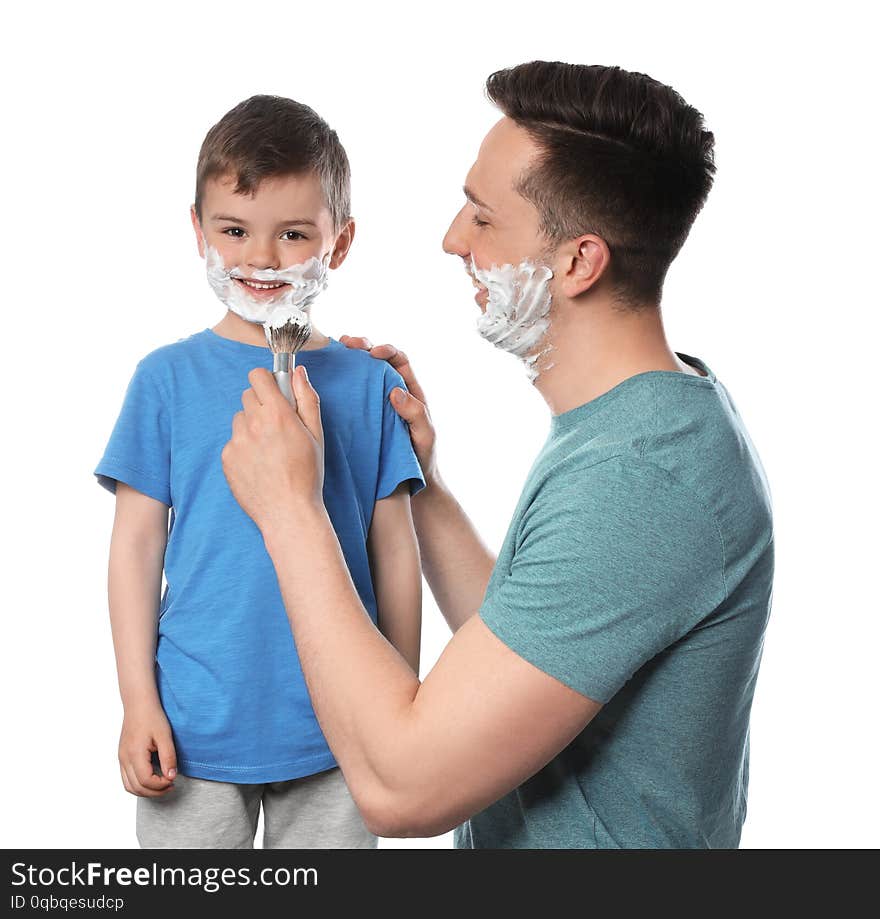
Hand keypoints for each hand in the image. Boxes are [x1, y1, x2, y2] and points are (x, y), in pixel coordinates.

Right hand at [118, 702, 176, 796]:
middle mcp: (124, 759)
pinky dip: (138, 784)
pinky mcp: (122, 757)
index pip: (146, 780)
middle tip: (170, 786)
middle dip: (154, 791)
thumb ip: (168, 757)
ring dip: (145, 791)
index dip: (160, 785)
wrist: (138, 704)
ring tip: (162, 785)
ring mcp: (121, 758)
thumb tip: (171, 776)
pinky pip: (126, 778)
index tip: (173, 780)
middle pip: (136, 787)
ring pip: (129, 786)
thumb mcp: (165, 735)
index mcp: (134, 754)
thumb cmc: (152, 716)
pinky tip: (151, 778)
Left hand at [222, 365, 324, 534]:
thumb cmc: (307, 475)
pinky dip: (243, 447)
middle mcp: (253, 424)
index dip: (267, 381)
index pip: (258, 376)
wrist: (288, 512)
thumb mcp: (316, 434)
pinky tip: (259, 464)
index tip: (274, 390)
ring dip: (251, 426)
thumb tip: (298, 373)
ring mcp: (237, 441)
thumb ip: (307, 399)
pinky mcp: (226, 458)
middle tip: (276, 425)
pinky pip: (233, 441)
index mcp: (277, 414)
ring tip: (268, 449)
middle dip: (261, 404)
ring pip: (239, 419)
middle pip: (247, 395)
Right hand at [340, 336, 437, 484]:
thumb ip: (415, 413)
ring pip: (362, 374)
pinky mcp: (361, 415)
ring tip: (333, 352)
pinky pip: (351, 393)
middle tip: (345, 343)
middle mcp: (391, 392)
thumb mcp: (424, 435)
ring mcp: (374, 402)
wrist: (410, 480)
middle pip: (377, 360)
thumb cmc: (421, 456)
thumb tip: (395, 391)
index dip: (387, 351)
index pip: (399, 361)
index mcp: (409, 391)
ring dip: (348, 359)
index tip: (373, 353)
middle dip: (362, 347)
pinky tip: (327, 377)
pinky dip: (340, 381)